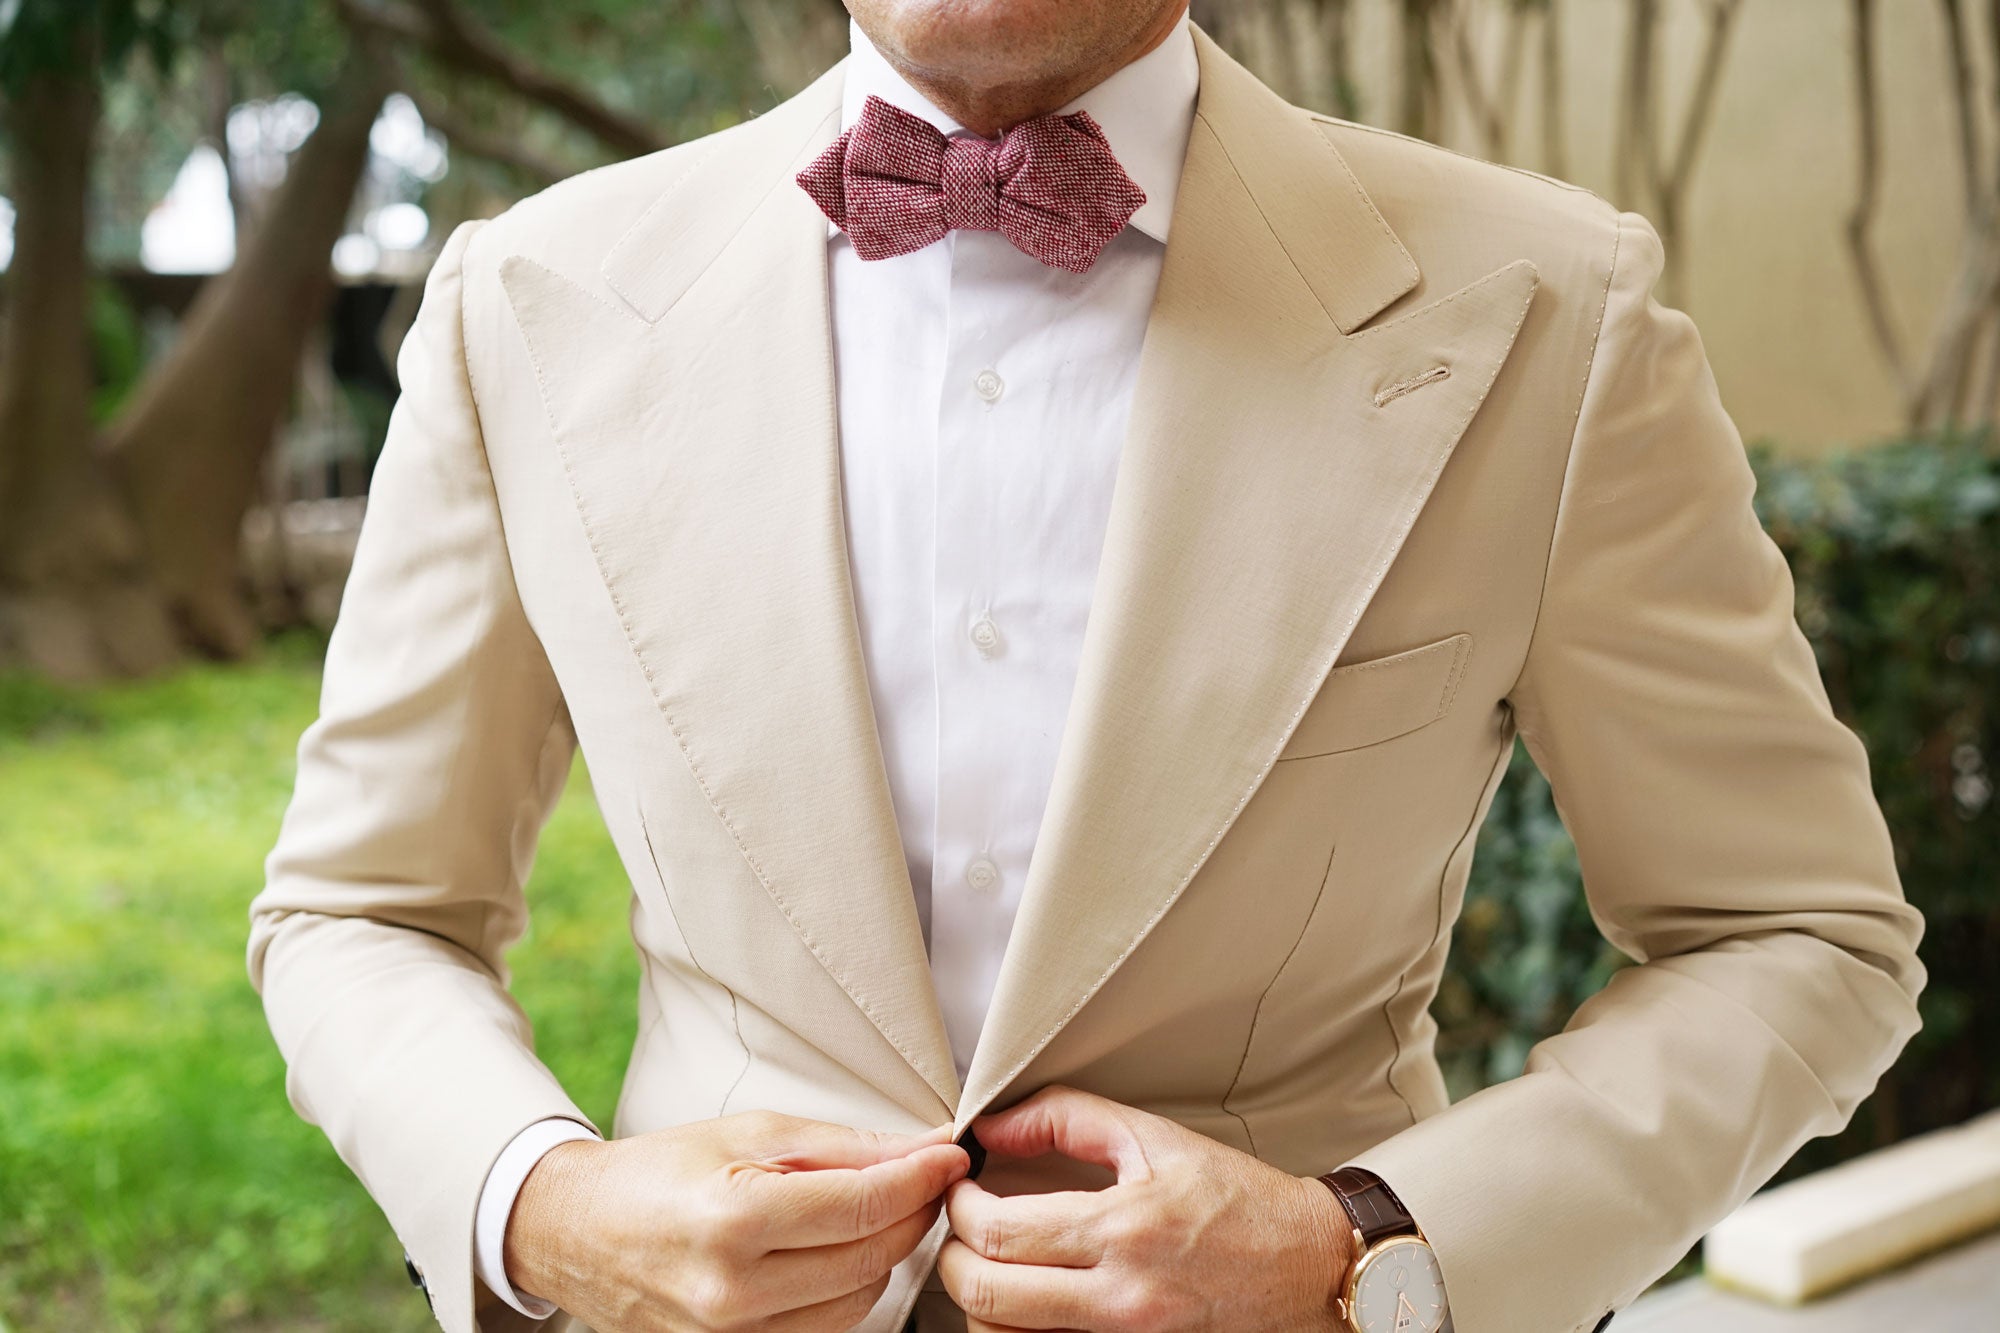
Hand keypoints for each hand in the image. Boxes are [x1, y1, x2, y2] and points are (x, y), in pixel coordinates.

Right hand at [504, 1110, 970, 1330]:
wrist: (579, 1232)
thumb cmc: (661, 1173)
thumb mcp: (751, 1133)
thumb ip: (843, 1147)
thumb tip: (922, 1148)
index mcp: (732, 1219)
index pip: (861, 1207)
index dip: (920, 1179)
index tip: (950, 1156)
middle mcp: (731, 1291)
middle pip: (870, 1259)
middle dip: (911, 1213)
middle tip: (924, 1178)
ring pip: (859, 1302)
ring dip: (882, 1255)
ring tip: (870, 1212)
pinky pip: (826, 1330)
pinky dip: (846, 1290)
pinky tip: (835, 1253)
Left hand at [937, 1086, 1350, 1331]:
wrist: (1311, 1266)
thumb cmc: (1239, 1202)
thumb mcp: (1154, 1138)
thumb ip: (1065, 1118)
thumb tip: (992, 1125)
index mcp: (1123, 1229)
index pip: (998, 1232)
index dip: (959, 1206)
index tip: (962, 1189)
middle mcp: (1121, 1297)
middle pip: (988, 1295)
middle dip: (953, 1258)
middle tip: (962, 1229)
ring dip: (981, 1302)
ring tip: (992, 1266)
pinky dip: (1021, 1330)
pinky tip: (1028, 1301)